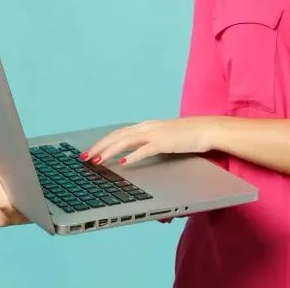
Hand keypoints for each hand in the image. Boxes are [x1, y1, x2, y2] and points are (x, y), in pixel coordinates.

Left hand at [83, 117, 220, 166]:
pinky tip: (124, 163)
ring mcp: (155, 134)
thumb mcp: (162, 138)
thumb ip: (147, 144)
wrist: (206, 129)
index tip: (89, 151)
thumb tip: (131, 154)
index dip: (102, 142)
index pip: (118, 133)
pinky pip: (146, 149)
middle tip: (84, 158)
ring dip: (109, 151)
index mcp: (145, 126)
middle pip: (117, 136)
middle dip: (99, 147)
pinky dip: (133, 155)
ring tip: (96, 161)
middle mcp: (147, 127)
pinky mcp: (165, 142)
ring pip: (126, 141)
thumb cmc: (186, 136)